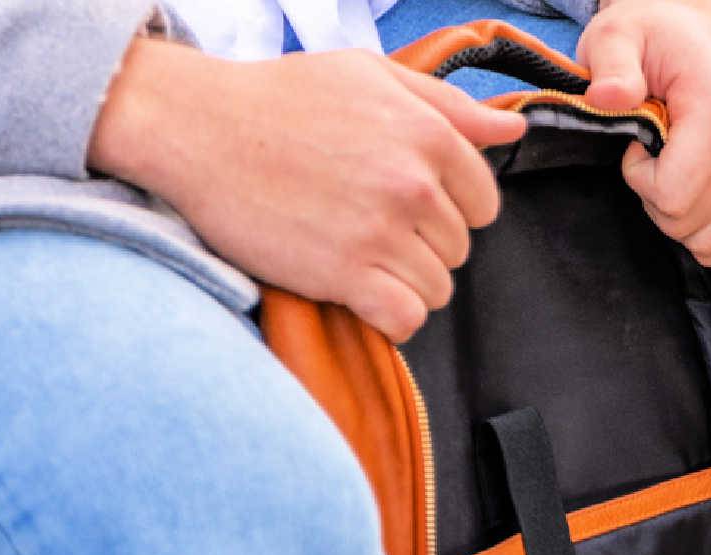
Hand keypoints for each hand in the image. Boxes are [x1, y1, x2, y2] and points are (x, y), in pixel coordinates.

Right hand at [89, 39, 526, 340]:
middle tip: (369, 224)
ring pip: (437, 290)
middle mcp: (411, 183)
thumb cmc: (282, 100)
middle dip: (423, 245)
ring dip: (404, 282)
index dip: (451, 209)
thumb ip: (447, 105)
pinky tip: (361, 293)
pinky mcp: (347, 276)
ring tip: (359, 255)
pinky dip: (390, 317)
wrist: (199, 129)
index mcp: (426, 133)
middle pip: (458, 250)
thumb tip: (512, 130)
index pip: (484, 203)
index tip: (408, 204)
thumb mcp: (368, 77)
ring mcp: (380, 232)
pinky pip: (407, 320)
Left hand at [578, 0, 710, 266]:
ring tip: (676, 173)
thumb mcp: (618, 34)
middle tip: (653, 158)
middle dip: (659, 203)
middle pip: (695, 225)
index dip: (640, 181)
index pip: (675, 196)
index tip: (636, 145)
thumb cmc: (652, 32)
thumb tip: (606, 97)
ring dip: (684, 221)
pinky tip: (697, 205)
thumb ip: (610, 64)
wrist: (698, 21)